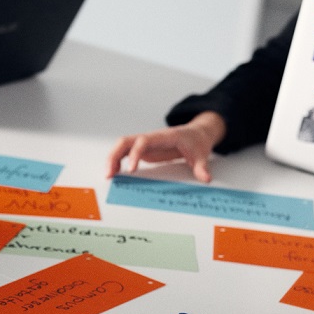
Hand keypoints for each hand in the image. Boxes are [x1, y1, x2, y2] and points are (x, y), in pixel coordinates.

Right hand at [105, 111, 226, 183]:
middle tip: (109, 174)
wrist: (196, 134)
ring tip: (108, 176)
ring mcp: (145, 144)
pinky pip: (125, 153)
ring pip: (122, 146)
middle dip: (114, 156)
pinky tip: (114, 173)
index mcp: (163, 136)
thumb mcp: (202, 153)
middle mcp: (150, 138)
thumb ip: (202, 167)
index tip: (131, 170)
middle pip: (125, 141)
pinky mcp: (143, 150)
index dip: (135, 154)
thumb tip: (205, 179)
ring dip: (112, 159)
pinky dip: (117, 162)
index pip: (143, 141)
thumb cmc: (196, 141)